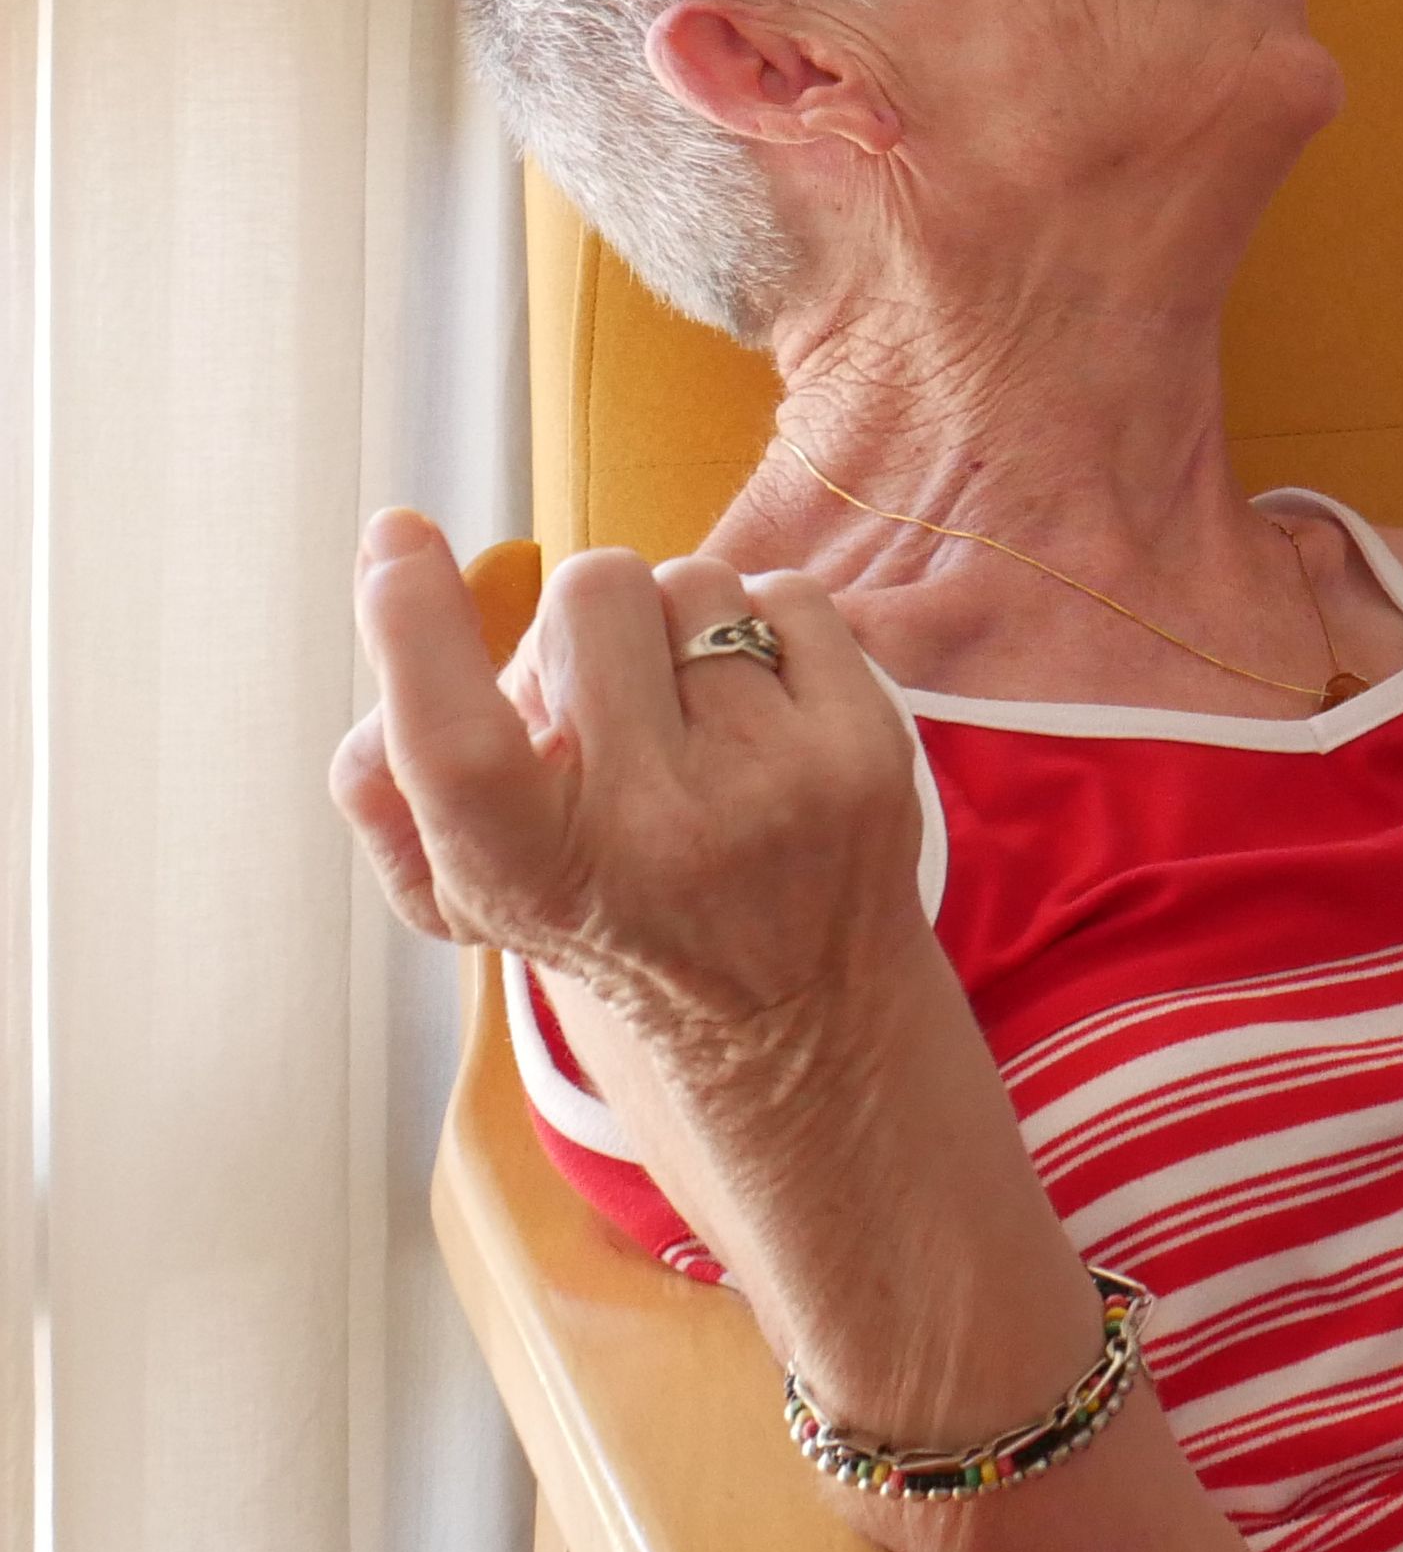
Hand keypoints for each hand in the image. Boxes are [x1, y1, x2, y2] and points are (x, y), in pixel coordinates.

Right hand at [326, 509, 927, 1067]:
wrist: (794, 1008)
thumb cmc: (602, 913)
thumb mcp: (467, 891)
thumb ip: (386, 775)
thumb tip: (388, 574)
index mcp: (530, 876)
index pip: (452, 745)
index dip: (411, 628)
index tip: (398, 543)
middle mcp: (656, 835)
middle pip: (590, 595)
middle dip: (581, 617)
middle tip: (599, 693)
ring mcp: (774, 788)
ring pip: (694, 581)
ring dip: (674, 623)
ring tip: (682, 712)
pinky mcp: (866, 749)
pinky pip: (787, 594)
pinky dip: (762, 627)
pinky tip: (756, 706)